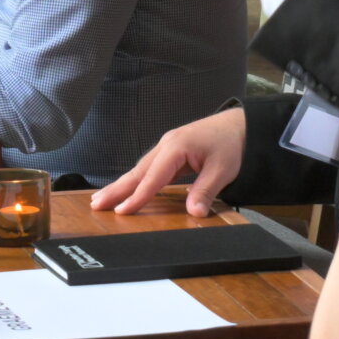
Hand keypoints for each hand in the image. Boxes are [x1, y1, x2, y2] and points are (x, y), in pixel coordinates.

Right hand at [91, 107, 245, 216]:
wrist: (242, 125)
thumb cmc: (232, 143)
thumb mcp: (223, 169)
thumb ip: (205, 190)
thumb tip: (195, 213)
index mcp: (176, 147)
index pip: (152, 177)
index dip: (137, 196)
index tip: (122, 210)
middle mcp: (166, 145)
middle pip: (137, 171)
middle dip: (116, 189)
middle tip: (96, 204)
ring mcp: (167, 147)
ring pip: (140, 169)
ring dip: (122, 184)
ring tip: (103, 199)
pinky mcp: (172, 151)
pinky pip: (150, 168)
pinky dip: (137, 180)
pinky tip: (128, 189)